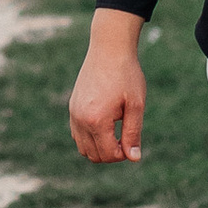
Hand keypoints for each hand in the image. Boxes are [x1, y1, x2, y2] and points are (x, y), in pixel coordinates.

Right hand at [68, 11, 148, 162]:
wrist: (109, 49)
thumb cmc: (126, 75)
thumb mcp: (135, 105)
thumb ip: (133, 133)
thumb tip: (134, 158)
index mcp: (96, 120)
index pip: (108, 154)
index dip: (123, 154)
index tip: (132, 141)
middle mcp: (80, 119)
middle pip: (93, 155)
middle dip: (111, 154)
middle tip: (126, 137)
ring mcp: (73, 113)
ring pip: (83, 148)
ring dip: (100, 148)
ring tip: (116, 132)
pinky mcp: (72, 107)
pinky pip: (77, 134)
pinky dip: (90, 138)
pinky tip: (106, 125)